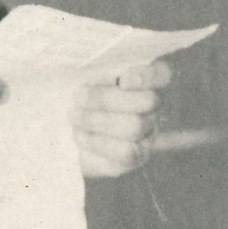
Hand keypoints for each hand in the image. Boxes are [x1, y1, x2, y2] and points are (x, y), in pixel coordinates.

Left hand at [72, 59, 170, 177]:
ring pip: (135, 126)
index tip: (123, 79)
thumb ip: (94, 72)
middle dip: (108, 99)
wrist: (66, 133)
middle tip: (78, 96)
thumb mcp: (84, 80)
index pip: (162, 74)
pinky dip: (98, 142)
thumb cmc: (78, 98)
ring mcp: (147, 133)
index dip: (147, 76)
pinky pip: (126, 151)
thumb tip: (89, 72)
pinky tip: (79, 134)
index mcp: (144, 81)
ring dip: (98, 120)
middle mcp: (152, 107)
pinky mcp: (137, 157)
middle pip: (148, 100)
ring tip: (74, 115)